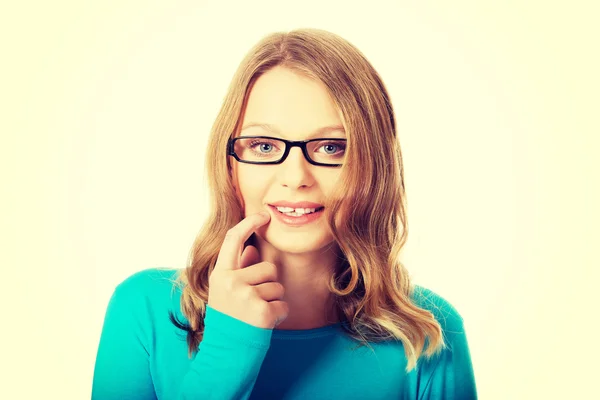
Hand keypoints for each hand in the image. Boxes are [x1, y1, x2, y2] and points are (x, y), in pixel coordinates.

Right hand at [207, 211, 288, 329]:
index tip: (263, 215)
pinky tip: (264, 323)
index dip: (249, 223)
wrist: (225, 353)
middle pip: (268, 267)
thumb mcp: (226, 292)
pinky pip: (283, 304)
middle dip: (268, 283)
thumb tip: (251, 247)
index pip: (233, 239)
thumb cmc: (228, 319)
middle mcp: (231, 281)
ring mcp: (246, 296)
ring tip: (256, 313)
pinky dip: (278, 315)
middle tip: (253, 302)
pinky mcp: (261, 312)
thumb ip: (239, 269)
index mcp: (220, 273)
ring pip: (278, 286)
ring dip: (273, 300)